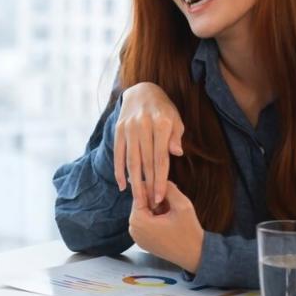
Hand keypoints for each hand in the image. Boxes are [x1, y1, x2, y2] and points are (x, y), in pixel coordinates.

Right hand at [114, 82, 183, 206]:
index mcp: (162, 124)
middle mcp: (144, 126)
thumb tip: (176, 154)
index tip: (160, 197)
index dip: (160, 180)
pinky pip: (119, 154)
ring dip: (134, 183)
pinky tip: (123, 186)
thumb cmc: (163, 110)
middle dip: (148, 186)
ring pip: (132, 161)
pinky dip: (120, 171)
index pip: (161, 158)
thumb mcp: (176, 119)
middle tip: (150, 205)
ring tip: (138, 201)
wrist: (142, 91)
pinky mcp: (118, 130)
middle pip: (146, 163)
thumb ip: (176, 137)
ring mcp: (129, 128)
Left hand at [128, 180, 203, 272]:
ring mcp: (136, 237)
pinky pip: (146, 223)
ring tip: (172, 214)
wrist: (195, 255)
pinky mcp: (142, 241)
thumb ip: (168, 188)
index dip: (154, 187)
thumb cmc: (189, 232)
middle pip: (141, 203)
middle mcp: (133, 229)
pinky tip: (169, 222)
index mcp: (138, 220)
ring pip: (145, 212)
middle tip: (172, 203)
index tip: (166, 188)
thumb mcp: (182, 204)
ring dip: (157, 209)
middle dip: (156, 199)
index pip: (140, 193)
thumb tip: (157, 177)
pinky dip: (156, 219)